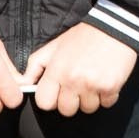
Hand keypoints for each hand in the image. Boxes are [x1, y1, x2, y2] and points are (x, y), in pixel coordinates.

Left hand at [22, 22, 138, 116]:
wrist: (114, 27)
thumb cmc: (83, 37)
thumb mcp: (55, 46)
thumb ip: (36, 64)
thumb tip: (24, 83)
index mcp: (56, 70)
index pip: (44, 103)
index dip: (51, 99)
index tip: (59, 91)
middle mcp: (72, 80)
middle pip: (66, 110)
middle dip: (72, 101)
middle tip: (79, 85)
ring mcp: (92, 85)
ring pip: (87, 109)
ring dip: (91, 99)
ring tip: (94, 81)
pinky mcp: (111, 87)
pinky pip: (106, 104)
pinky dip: (108, 95)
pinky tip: (106, 80)